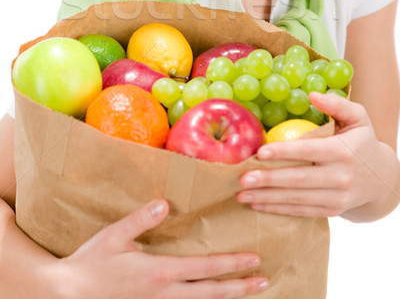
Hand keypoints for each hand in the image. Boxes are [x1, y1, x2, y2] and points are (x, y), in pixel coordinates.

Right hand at [60, 199, 268, 298]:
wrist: (70, 295)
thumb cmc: (92, 263)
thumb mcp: (115, 236)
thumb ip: (141, 219)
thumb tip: (165, 203)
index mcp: (160, 273)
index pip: (204, 269)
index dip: (231, 265)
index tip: (253, 259)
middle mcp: (164, 294)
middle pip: (211, 293)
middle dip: (239, 287)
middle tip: (264, 280)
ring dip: (226, 297)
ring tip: (248, 290)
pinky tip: (212, 298)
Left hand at [237, 92, 392, 217]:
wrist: (384, 179)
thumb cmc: (363, 142)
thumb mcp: (358, 117)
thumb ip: (337, 104)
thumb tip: (312, 95)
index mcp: (344, 151)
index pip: (309, 151)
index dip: (284, 152)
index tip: (261, 152)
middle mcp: (341, 177)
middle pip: (299, 179)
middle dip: (269, 180)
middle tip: (243, 178)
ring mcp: (337, 197)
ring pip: (298, 199)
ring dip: (268, 198)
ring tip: (242, 194)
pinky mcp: (333, 211)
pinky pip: (302, 212)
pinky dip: (279, 210)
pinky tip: (258, 205)